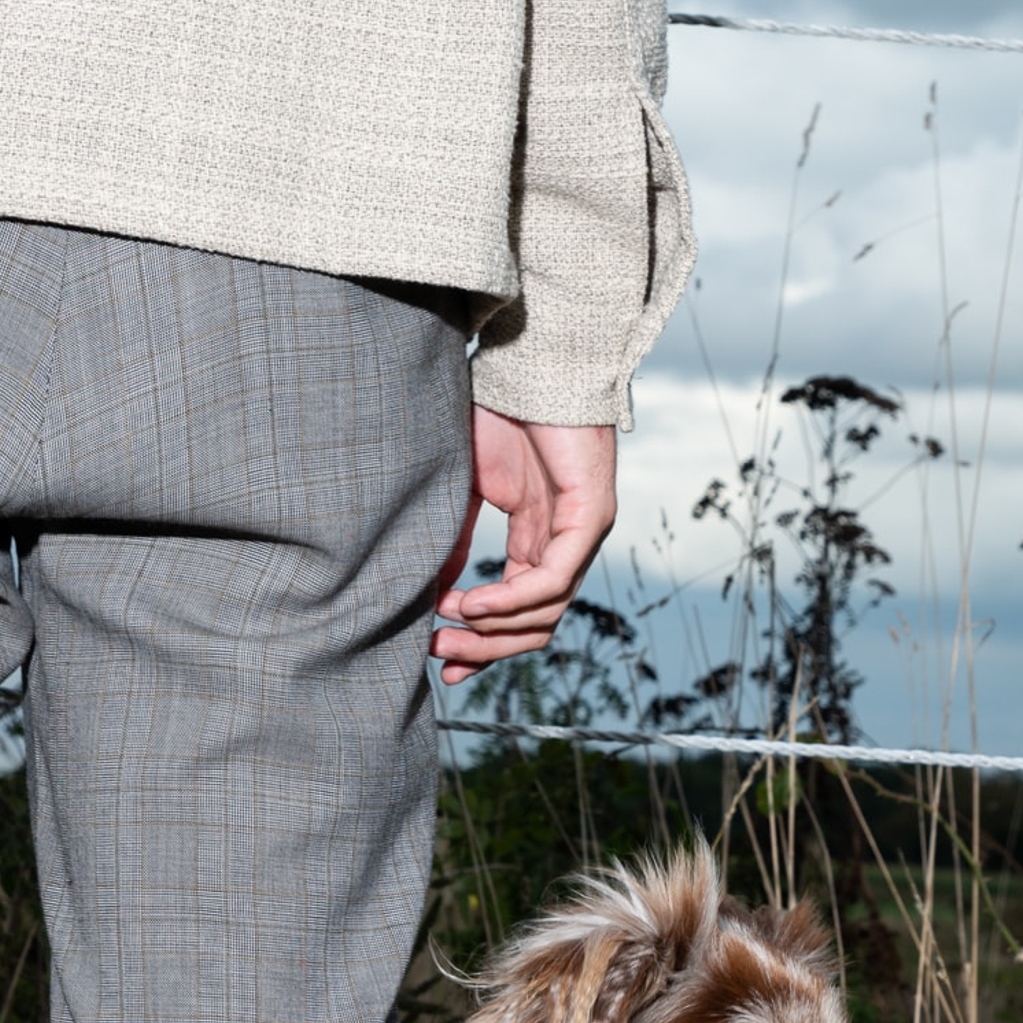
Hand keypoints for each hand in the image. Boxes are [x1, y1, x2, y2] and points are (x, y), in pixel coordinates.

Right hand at [432, 411, 617, 676]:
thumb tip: (431, 595)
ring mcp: (582, 534)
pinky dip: (511, 600)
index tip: (438, 658)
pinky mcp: (590, 517)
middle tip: (438, 652)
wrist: (531, 364)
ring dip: (493, 629)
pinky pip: (553, 580)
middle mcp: (565, 545)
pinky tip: (473, 605)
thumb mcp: (465, 489)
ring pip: (546, 613)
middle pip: (535, 626)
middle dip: (484, 647)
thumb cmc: (500, 413)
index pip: (519, 612)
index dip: (481, 642)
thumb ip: (454, 543)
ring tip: (449, 627)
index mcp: (538, 540)